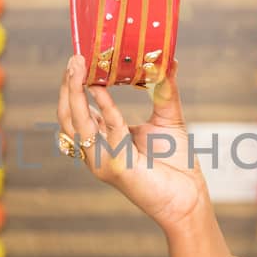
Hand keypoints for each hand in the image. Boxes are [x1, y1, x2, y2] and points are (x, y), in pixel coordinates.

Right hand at [56, 55, 211, 232]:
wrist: (189, 198)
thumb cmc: (177, 164)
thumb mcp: (168, 118)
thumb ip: (164, 90)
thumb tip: (169, 59)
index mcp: (104, 140)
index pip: (78, 110)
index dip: (75, 85)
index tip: (80, 58)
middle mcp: (97, 151)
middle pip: (68, 115)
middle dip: (67, 85)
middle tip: (74, 58)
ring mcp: (102, 161)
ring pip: (77, 124)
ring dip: (74, 94)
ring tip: (77, 67)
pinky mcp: (116, 168)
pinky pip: (108, 133)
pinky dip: (104, 109)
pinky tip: (101, 89)